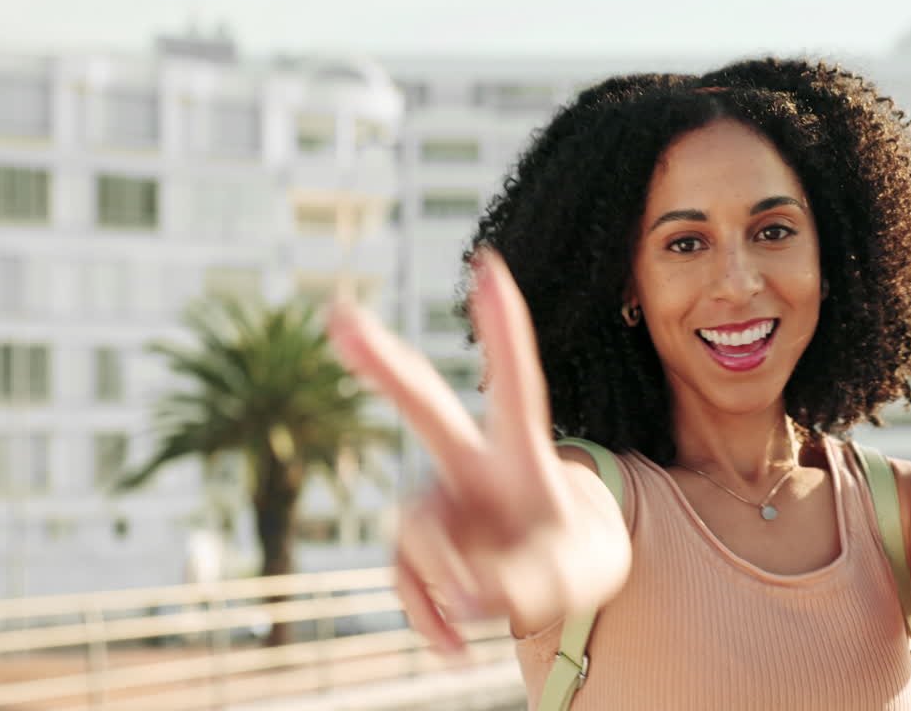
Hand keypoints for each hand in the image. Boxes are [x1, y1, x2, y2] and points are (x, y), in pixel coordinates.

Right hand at [328, 250, 621, 654]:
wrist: (556, 579)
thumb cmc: (572, 556)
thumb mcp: (571, 574)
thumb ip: (524, 584)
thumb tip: (462, 597)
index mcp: (524, 454)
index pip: (516, 385)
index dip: (503, 330)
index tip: (488, 265)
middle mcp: (474, 466)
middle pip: (426, 409)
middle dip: (383, 363)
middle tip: (338, 314)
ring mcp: (442, 503)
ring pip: (419, 537)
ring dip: (446, 585)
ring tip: (483, 616)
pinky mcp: (422, 547)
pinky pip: (409, 582)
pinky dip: (429, 617)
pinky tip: (454, 644)